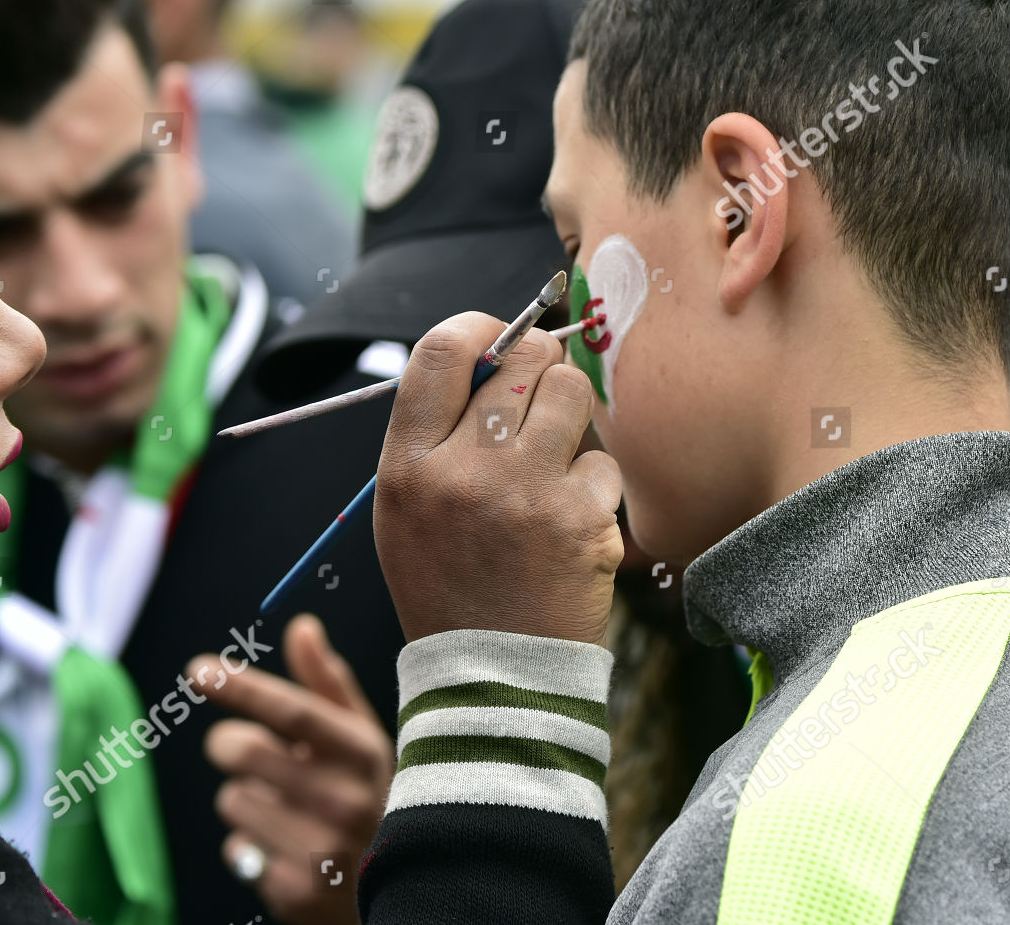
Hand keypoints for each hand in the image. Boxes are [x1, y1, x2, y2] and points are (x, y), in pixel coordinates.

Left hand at [194, 614, 393, 924]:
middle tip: (242, 752)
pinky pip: (236, 848)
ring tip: (284, 812)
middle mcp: (347, 801)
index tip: (198, 668)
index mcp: (364, 753)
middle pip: (246, 750)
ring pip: (233, 800)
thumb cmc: (368, 798)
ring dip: (245, 800)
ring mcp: (323, 850)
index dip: (244, 686)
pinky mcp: (297, 892)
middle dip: (228, 744)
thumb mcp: (360, 739)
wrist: (400, 888)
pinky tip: (286, 851)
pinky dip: (248, 845)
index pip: (295, 711)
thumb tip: (302, 626)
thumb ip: (327, 684)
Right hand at [373, 312, 624, 645]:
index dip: (480, 329)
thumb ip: (434, 435)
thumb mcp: (407, 512)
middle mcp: (462, 471)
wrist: (492, 681)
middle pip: (522, 359)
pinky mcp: (582, 520)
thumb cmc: (449, 587)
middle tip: (538, 403)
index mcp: (408, 466)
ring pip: (571, 393)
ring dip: (570, 419)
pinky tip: (569, 527)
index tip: (497, 341)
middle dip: (539, 369)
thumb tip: (486, 357)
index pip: (441, 349)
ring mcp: (526, 493)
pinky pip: (602, 463)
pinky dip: (592, 489)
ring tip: (553, 466)